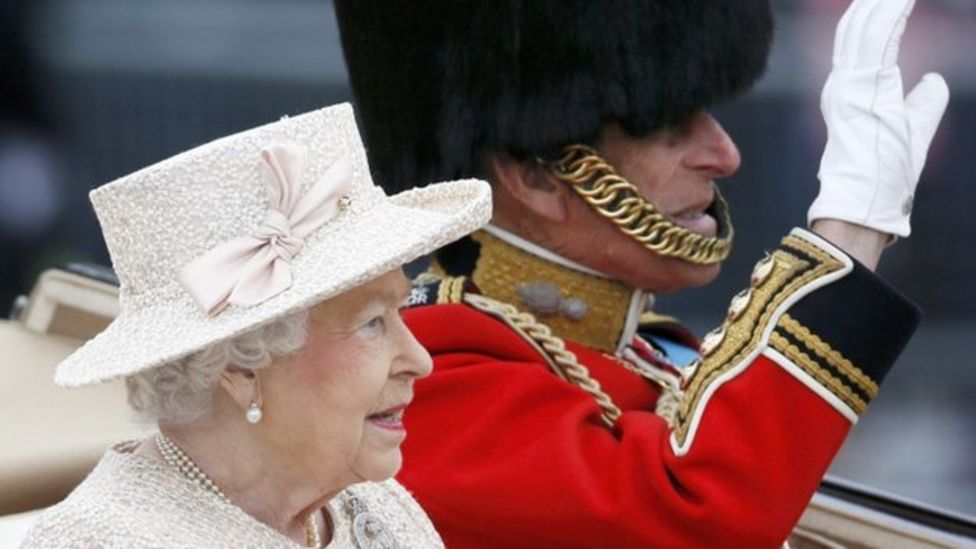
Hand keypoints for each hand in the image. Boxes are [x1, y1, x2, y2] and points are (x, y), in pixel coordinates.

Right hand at [808, 0, 948, 239]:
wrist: (866, 199)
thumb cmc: (884, 175)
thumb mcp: (913, 130)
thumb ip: (923, 102)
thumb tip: (934, 78)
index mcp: (849, 92)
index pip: (861, 42)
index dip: (877, 14)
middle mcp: (842, 83)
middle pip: (857, 27)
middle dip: (876, 2)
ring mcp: (848, 83)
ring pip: (865, 25)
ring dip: (885, 3)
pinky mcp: (861, 84)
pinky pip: (879, 36)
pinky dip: (893, 11)